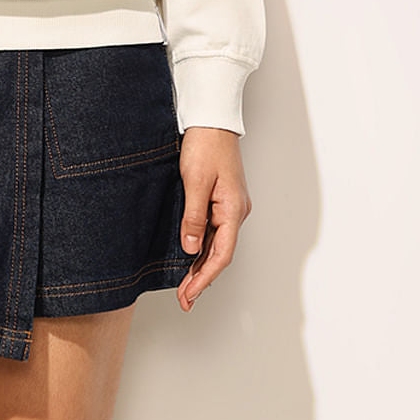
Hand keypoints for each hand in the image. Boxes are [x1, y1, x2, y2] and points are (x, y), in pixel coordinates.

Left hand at [174, 125, 251, 311]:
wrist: (211, 119)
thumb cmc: (205, 145)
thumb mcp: (195, 181)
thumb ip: (193, 216)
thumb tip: (190, 248)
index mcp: (233, 210)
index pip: (222, 254)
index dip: (205, 278)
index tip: (190, 294)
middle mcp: (236, 211)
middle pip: (219, 253)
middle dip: (202, 278)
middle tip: (184, 299)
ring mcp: (229, 206)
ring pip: (215, 243)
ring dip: (200, 265)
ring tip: (184, 286)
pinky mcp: (220, 199)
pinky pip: (212, 230)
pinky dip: (201, 247)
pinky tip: (190, 257)